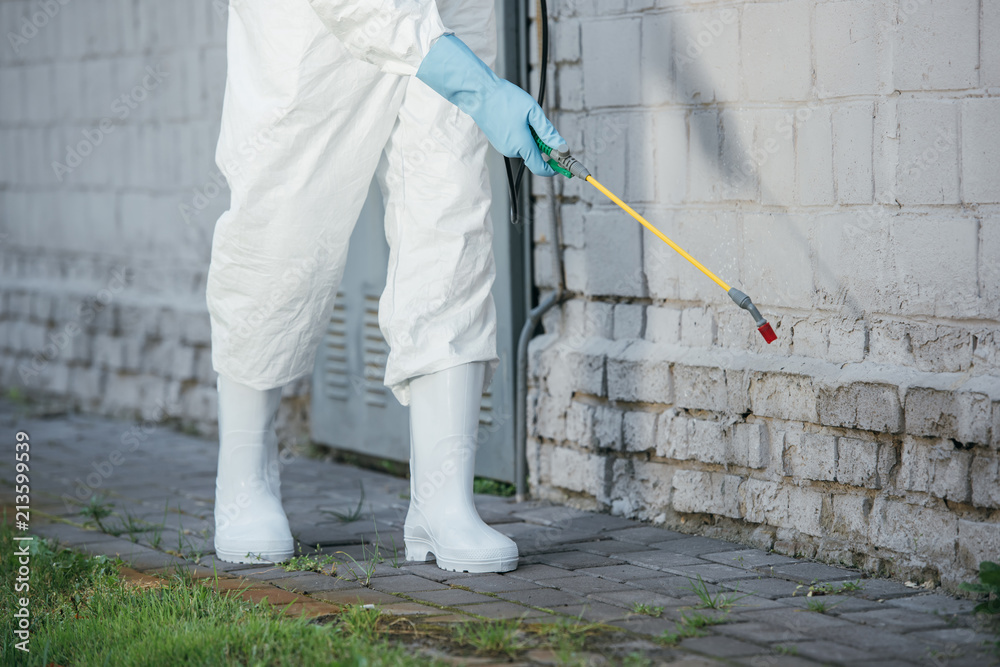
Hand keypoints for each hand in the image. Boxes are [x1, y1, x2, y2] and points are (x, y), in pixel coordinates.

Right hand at [416, 34, 565, 175]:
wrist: (479, 94)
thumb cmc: (505, 99)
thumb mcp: (533, 112)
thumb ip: (548, 132)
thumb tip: (560, 145)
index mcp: (522, 146)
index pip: (540, 168)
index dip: (553, 168)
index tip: (562, 164)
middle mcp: (511, 151)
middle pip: (534, 154)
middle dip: (541, 143)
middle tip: (539, 122)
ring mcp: (503, 147)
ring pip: (524, 147)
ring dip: (530, 136)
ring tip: (522, 116)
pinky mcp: (498, 142)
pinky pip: (515, 142)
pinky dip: (520, 134)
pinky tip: (514, 118)